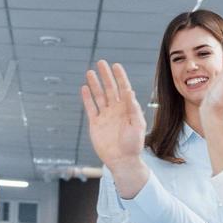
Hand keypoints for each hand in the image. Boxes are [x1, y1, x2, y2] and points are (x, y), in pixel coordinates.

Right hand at [81, 60, 149, 196]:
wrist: (122, 160)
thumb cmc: (133, 145)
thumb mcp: (137, 125)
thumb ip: (133, 108)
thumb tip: (129, 91)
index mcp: (127, 108)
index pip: (123, 88)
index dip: (120, 77)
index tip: (116, 65)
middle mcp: (116, 109)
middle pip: (109, 88)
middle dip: (106, 75)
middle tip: (101, 62)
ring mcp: (105, 116)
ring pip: (98, 96)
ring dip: (95, 84)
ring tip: (90, 72)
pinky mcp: (95, 123)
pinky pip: (90, 108)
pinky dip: (87, 98)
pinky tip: (84, 88)